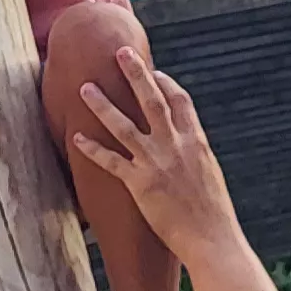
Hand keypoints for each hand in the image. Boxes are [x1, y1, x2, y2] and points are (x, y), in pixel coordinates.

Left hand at [65, 53, 243, 265]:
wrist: (212, 239)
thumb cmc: (214, 214)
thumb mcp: (210, 176)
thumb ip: (196, 158)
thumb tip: (190, 151)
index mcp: (197, 142)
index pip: (181, 101)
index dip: (166, 83)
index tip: (155, 71)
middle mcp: (175, 146)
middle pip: (152, 100)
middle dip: (136, 74)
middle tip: (121, 52)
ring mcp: (156, 163)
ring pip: (124, 125)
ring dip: (103, 105)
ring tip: (86, 88)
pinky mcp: (140, 184)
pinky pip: (110, 162)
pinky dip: (92, 149)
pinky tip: (76, 137)